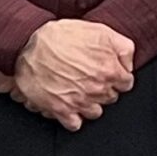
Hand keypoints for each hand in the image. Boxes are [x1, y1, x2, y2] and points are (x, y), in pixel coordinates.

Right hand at [1, 20, 133, 130]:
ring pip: (95, 112)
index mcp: (110, 70)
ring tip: (80, 92)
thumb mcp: (102, 31)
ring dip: (90, 104)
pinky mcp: (60, 109)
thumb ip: (123, 48)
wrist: (28, 44)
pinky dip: (73, 118)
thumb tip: (129, 65)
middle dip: (104, 89)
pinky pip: (74, 124)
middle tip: (91, 80)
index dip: (118, 77)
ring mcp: (79, 101)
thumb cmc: (62, 36)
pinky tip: (70, 106)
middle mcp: (97, 88)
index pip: (126, 84)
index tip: (109, 74)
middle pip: (111, 98)